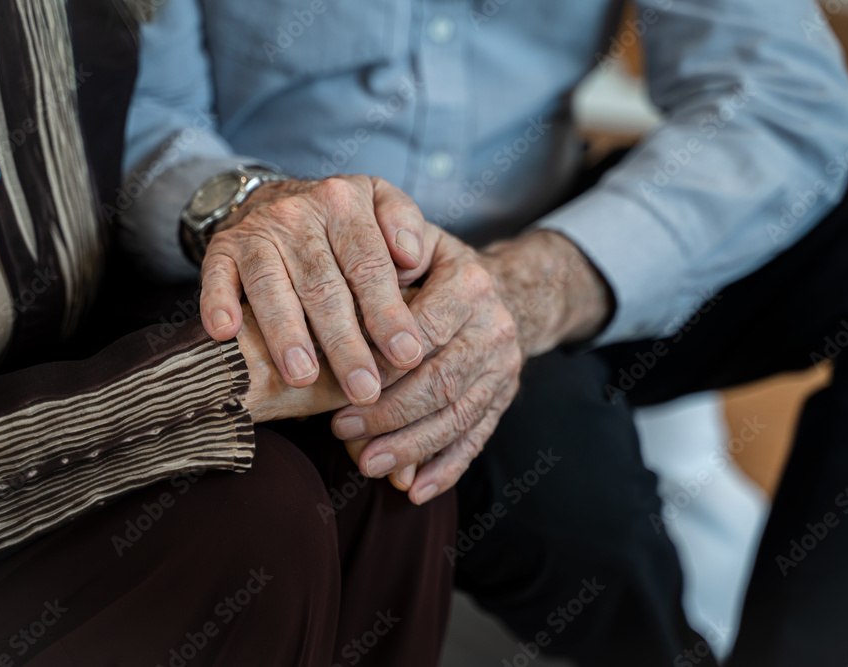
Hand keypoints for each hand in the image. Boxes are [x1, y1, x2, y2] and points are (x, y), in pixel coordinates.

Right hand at [199, 175, 432, 406]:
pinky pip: (216, 277)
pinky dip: (218, 303)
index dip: (388, 312)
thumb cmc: (341, 220)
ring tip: (302, 377)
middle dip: (345, 343)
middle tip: (364, 388)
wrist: (272, 196)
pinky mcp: (220, 249)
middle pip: (324, 286)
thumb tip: (413, 259)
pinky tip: (227, 333)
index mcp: (344, 203)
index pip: (369, 265)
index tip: (407, 354)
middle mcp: (298, 215)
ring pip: (271, 286)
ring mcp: (256, 232)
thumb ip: (406, 225)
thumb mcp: (380, 203)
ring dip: (286, 334)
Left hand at [332, 229, 612, 503]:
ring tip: (368, 465)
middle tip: (341, 432)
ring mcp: (503, 368)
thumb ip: (391, 247)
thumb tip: (369, 277)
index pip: (424, 330)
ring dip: (412, 447)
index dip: (383, 362)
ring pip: (457, 416)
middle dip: (390, 413)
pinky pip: (477, 438)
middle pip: (441, 380)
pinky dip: (446, 468)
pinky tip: (415, 490)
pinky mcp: (504, 399)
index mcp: (471, 285)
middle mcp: (494, 327)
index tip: (341, 384)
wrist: (506, 288)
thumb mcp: (419, 241)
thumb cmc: (438, 266)